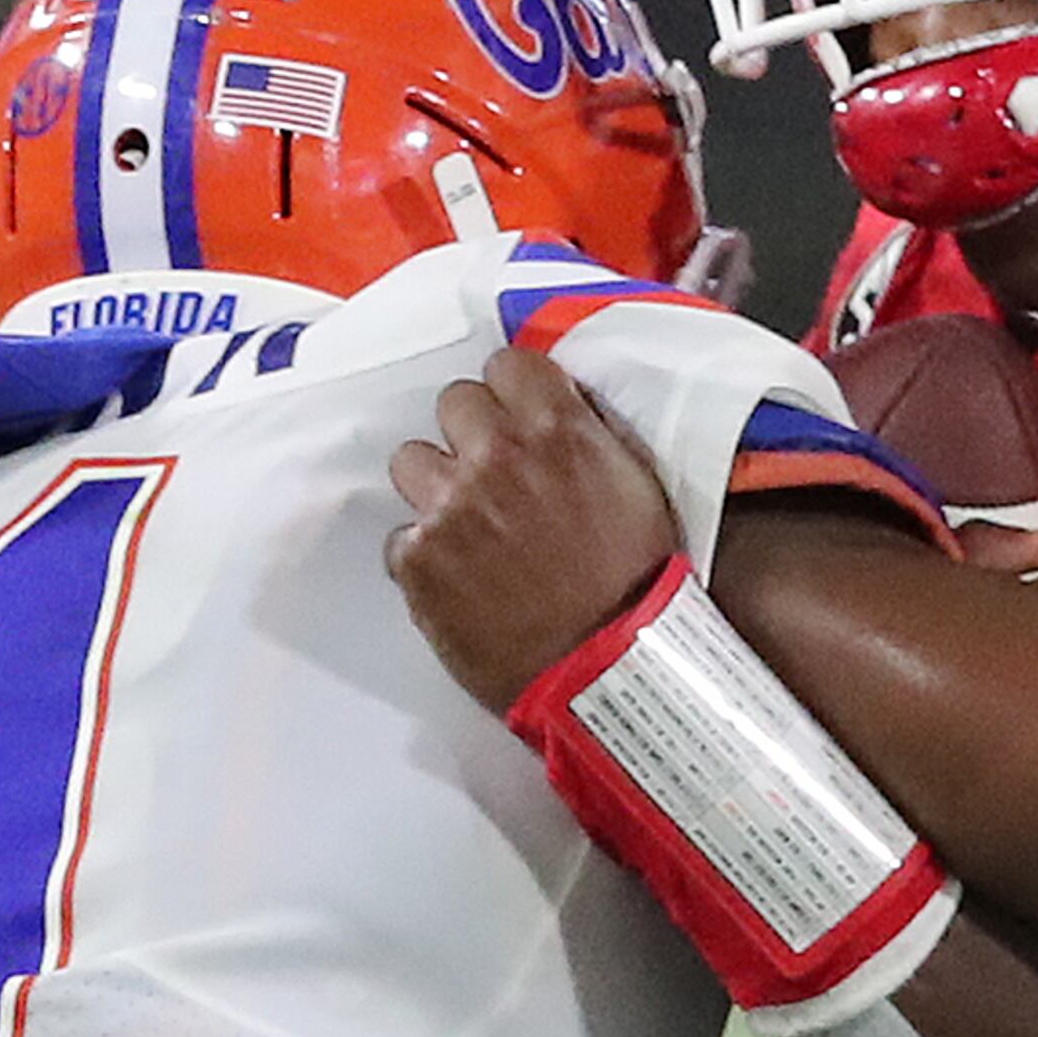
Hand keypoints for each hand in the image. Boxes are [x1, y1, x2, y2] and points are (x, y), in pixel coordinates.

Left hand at [389, 347, 681, 709]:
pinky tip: (458, 585)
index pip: (505, 364)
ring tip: (464, 531)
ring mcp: (451, 506)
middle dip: (470, 437)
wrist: (607, 672)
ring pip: (410, 460)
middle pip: (453, 402)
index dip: (510, 396)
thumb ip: (589, 436)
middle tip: (491, 481)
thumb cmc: (633, 589)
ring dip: (432, 489)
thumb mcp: (637, 488)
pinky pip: (400, 539)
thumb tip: (559, 408)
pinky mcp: (418, 559)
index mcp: (557, 430)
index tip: (515, 423)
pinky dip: (422, 561)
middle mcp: (497, 456)